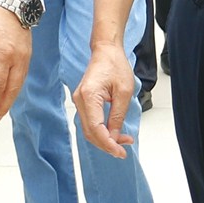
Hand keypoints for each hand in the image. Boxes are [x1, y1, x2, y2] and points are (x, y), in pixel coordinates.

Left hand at [0, 2, 31, 123]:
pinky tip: (9, 94)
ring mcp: (26, 57)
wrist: (13, 1)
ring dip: (10, 100)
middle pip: (12, 89)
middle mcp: (18, 59)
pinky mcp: (28, 54)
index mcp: (3, 55)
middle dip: (2, 106)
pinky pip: (22, 76)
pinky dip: (16, 88)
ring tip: (1, 111)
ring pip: (19, 85)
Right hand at [73, 41, 138, 158]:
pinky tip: (114, 133)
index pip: (95, 128)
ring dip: (105, 139)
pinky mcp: (83, 102)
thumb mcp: (124, 92)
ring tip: (123, 141)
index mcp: (89, 96)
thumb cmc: (115, 65)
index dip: (108, 144)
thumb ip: (118, 116)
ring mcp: (79, 101)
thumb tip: (115, 137)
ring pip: (89, 129)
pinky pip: (90, 122)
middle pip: (90, 132)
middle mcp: (79, 100)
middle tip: (124, 149)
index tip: (121, 152)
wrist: (106, 50)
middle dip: (107, 144)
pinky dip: (101, 131)